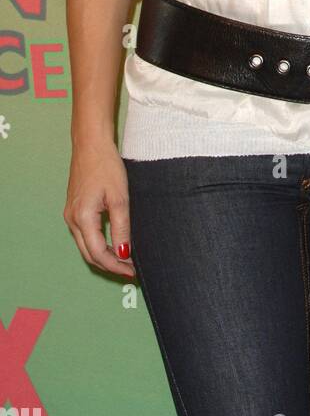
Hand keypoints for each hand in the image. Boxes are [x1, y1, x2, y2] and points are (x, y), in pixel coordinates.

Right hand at [65, 139, 136, 278]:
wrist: (91, 144)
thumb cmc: (106, 166)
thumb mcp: (120, 198)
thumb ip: (122, 227)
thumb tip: (124, 253)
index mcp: (82, 218)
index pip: (98, 253)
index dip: (115, 266)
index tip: (132, 271)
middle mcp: (72, 220)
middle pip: (89, 254)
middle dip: (109, 265)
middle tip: (130, 270)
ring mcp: (71, 215)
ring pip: (86, 246)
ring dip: (104, 255)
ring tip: (125, 259)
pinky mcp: (74, 209)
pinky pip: (84, 235)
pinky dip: (99, 243)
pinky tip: (114, 243)